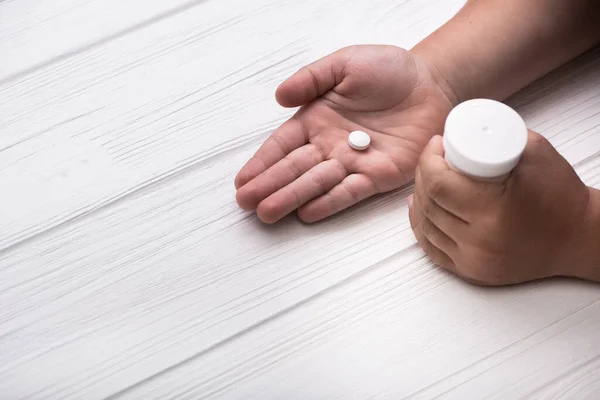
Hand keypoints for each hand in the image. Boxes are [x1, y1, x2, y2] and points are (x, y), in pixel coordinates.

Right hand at [235, 45, 455, 222]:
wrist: (431, 83)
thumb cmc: (388, 70)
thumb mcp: (344, 64)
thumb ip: (311, 79)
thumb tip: (279, 97)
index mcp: (316, 119)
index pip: (282, 145)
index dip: (261, 163)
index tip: (242, 181)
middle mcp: (329, 145)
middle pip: (294, 168)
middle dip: (269, 186)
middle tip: (247, 203)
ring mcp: (353, 162)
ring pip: (317, 183)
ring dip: (292, 198)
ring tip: (268, 213)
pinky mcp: (379, 175)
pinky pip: (351, 191)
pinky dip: (330, 202)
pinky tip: (307, 213)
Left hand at [408, 132, 592, 285]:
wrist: (578, 238)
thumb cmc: (561, 197)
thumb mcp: (536, 153)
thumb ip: (501, 136)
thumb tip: (464, 130)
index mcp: (493, 211)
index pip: (438, 184)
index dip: (428, 160)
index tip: (436, 146)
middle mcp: (479, 242)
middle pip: (429, 203)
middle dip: (423, 175)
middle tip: (432, 160)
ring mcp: (473, 260)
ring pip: (426, 225)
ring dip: (420, 199)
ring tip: (427, 180)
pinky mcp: (471, 272)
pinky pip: (432, 248)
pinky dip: (422, 227)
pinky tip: (421, 210)